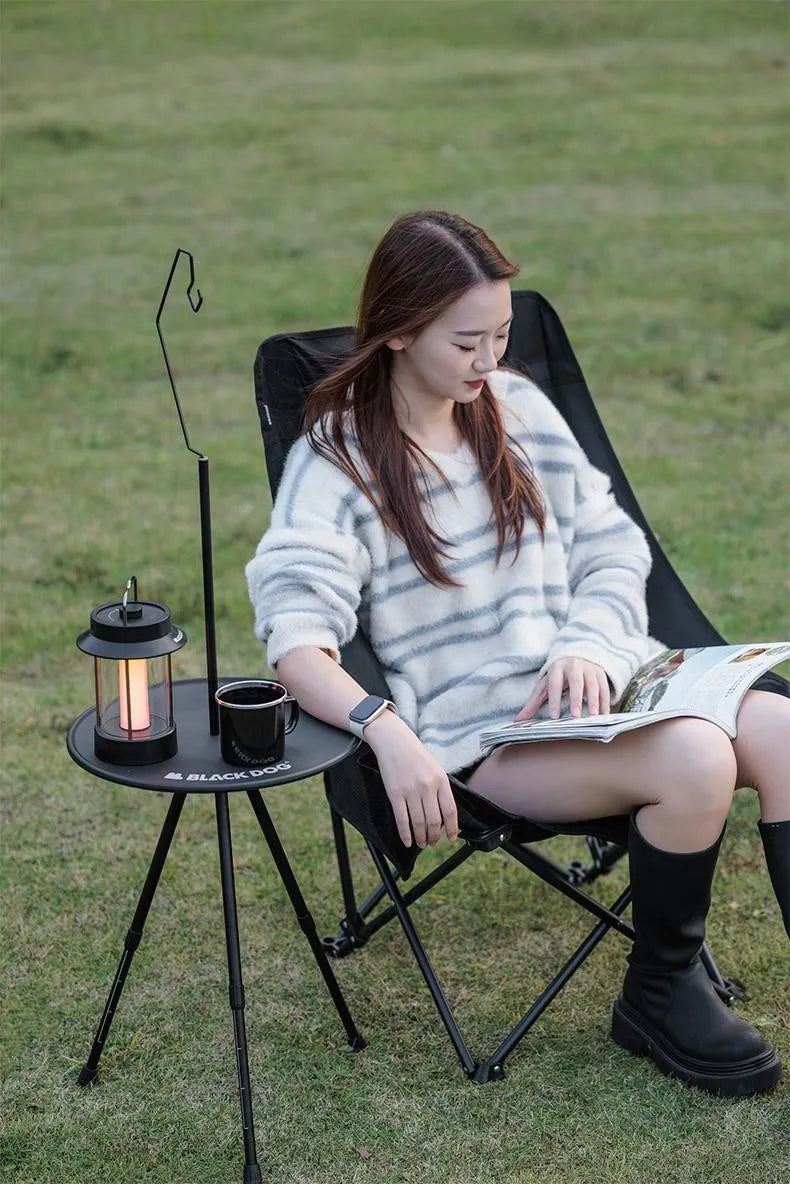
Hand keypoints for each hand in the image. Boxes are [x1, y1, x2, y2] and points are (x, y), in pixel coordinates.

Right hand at [364, 712, 458, 848]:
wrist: (394, 741)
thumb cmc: (415, 754)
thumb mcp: (435, 768)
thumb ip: (440, 789)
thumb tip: (443, 814)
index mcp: (441, 781)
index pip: (450, 811)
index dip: (451, 828)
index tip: (451, 837)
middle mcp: (427, 787)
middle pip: (434, 820)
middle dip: (434, 836)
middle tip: (432, 842)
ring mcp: (411, 791)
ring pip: (419, 822)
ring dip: (421, 837)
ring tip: (421, 843)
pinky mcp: (395, 793)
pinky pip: (402, 819)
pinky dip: (405, 833)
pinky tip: (407, 841)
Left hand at [514, 658, 610, 721]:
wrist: (577, 654)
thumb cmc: (558, 675)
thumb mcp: (545, 684)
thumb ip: (533, 702)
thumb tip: (518, 720)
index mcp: (557, 668)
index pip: (554, 684)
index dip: (554, 699)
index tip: (554, 716)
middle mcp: (574, 665)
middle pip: (575, 682)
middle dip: (576, 699)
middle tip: (576, 716)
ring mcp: (589, 668)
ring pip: (593, 684)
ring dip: (594, 701)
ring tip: (594, 716)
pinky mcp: (600, 673)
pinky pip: (604, 687)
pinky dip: (605, 701)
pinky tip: (604, 714)